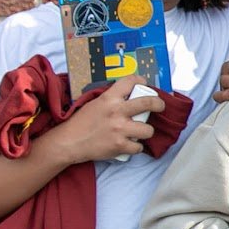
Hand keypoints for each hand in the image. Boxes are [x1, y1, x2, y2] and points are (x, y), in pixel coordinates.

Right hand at [45, 74, 164, 163]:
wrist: (68, 142)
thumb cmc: (81, 123)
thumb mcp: (95, 103)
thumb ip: (112, 99)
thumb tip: (129, 96)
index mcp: (109, 98)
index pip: (130, 81)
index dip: (140, 81)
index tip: (144, 84)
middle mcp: (117, 112)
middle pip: (148, 103)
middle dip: (158, 104)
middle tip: (159, 106)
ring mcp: (120, 130)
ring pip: (148, 130)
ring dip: (146, 132)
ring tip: (139, 132)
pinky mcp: (120, 146)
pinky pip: (139, 147)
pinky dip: (135, 147)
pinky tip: (129, 145)